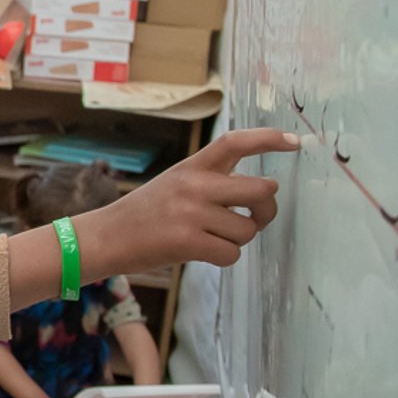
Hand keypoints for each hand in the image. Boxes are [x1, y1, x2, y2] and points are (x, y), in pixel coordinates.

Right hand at [79, 128, 297, 272]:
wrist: (104, 237)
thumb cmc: (143, 214)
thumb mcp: (174, 184)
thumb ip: (211, 182)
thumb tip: (259, 194)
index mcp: (191, 167)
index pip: (235, 143)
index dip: (268, 140)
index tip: (294, 142)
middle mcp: (194, 185)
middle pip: (261, 189)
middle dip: (267, 209)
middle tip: (255, 217)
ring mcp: (192, 213)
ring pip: (247, 229)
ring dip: (237, 239)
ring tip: (212, 239)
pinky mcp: (188, 242)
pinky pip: (231, 253)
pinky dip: (223, 257)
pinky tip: (201, 252)